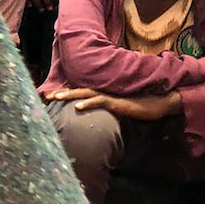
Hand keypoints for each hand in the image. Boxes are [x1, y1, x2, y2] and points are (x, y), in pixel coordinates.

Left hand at [49, 88, 181, 120]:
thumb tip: (97, 113)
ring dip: (70, 95)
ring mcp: (110, 97)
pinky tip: (77, 106)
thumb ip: (107, 108)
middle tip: (46, 95)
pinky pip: (100, 101)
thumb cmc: (140, 105)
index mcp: (103, 94)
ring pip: (85, 93)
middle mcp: (104, 92)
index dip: (65, 93)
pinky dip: (88, 103)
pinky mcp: (117, 103)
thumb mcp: (119, 109)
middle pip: (78, 90)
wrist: (159, 103)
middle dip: (61, 92)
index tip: (50, 95)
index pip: (80, 92)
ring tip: (56, 97)